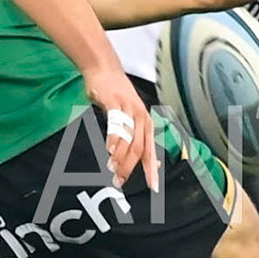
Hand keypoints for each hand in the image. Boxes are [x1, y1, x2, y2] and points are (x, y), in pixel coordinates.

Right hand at [83, 62, 157, 189]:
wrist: (104, 69)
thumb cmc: (116, 96)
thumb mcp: (131, 118)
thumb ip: (139, 139)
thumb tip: (154, 163)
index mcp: (146, 124)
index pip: (151, 152)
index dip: (151, 171)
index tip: (152, 188)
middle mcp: (141, 117)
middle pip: (139, 149)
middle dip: (129, 168)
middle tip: (119, 181)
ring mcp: (129, 109)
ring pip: (129, 139)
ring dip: (120, 157)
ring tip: (112, 168)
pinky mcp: (115, 102)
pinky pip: (116, 123)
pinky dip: (114, 138)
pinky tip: (109, 149)